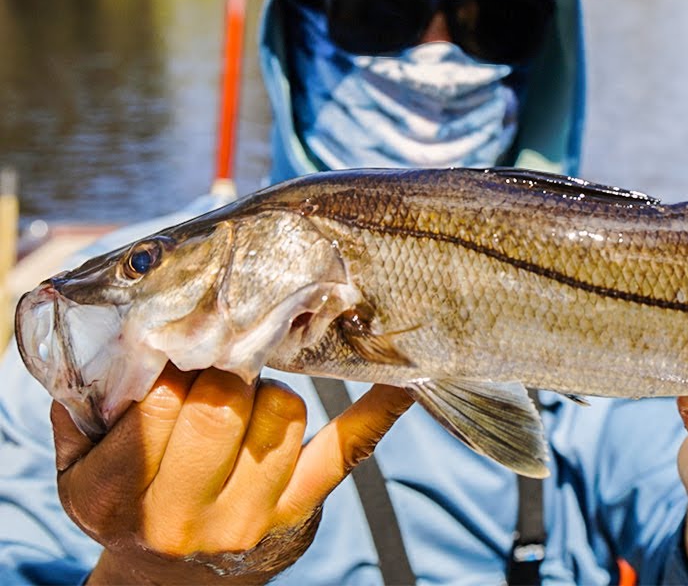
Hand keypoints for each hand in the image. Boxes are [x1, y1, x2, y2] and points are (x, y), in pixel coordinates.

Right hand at [52, 364, 413, 584]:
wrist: (167, 583)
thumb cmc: (124, 503)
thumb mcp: (80, 468)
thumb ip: (85, 409)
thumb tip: (119, 336)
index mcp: (121, 496)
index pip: (161, 403)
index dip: (176, 366)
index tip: (180, 354)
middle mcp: (185, 516)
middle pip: (226, 405)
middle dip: (226, 373)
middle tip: (219, 372)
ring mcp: (250, 517)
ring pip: (283, 413)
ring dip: (269, 393)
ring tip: (247, 403)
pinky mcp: (300, 510)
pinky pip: (346, 450)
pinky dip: (374, 411)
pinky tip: (398, 380)